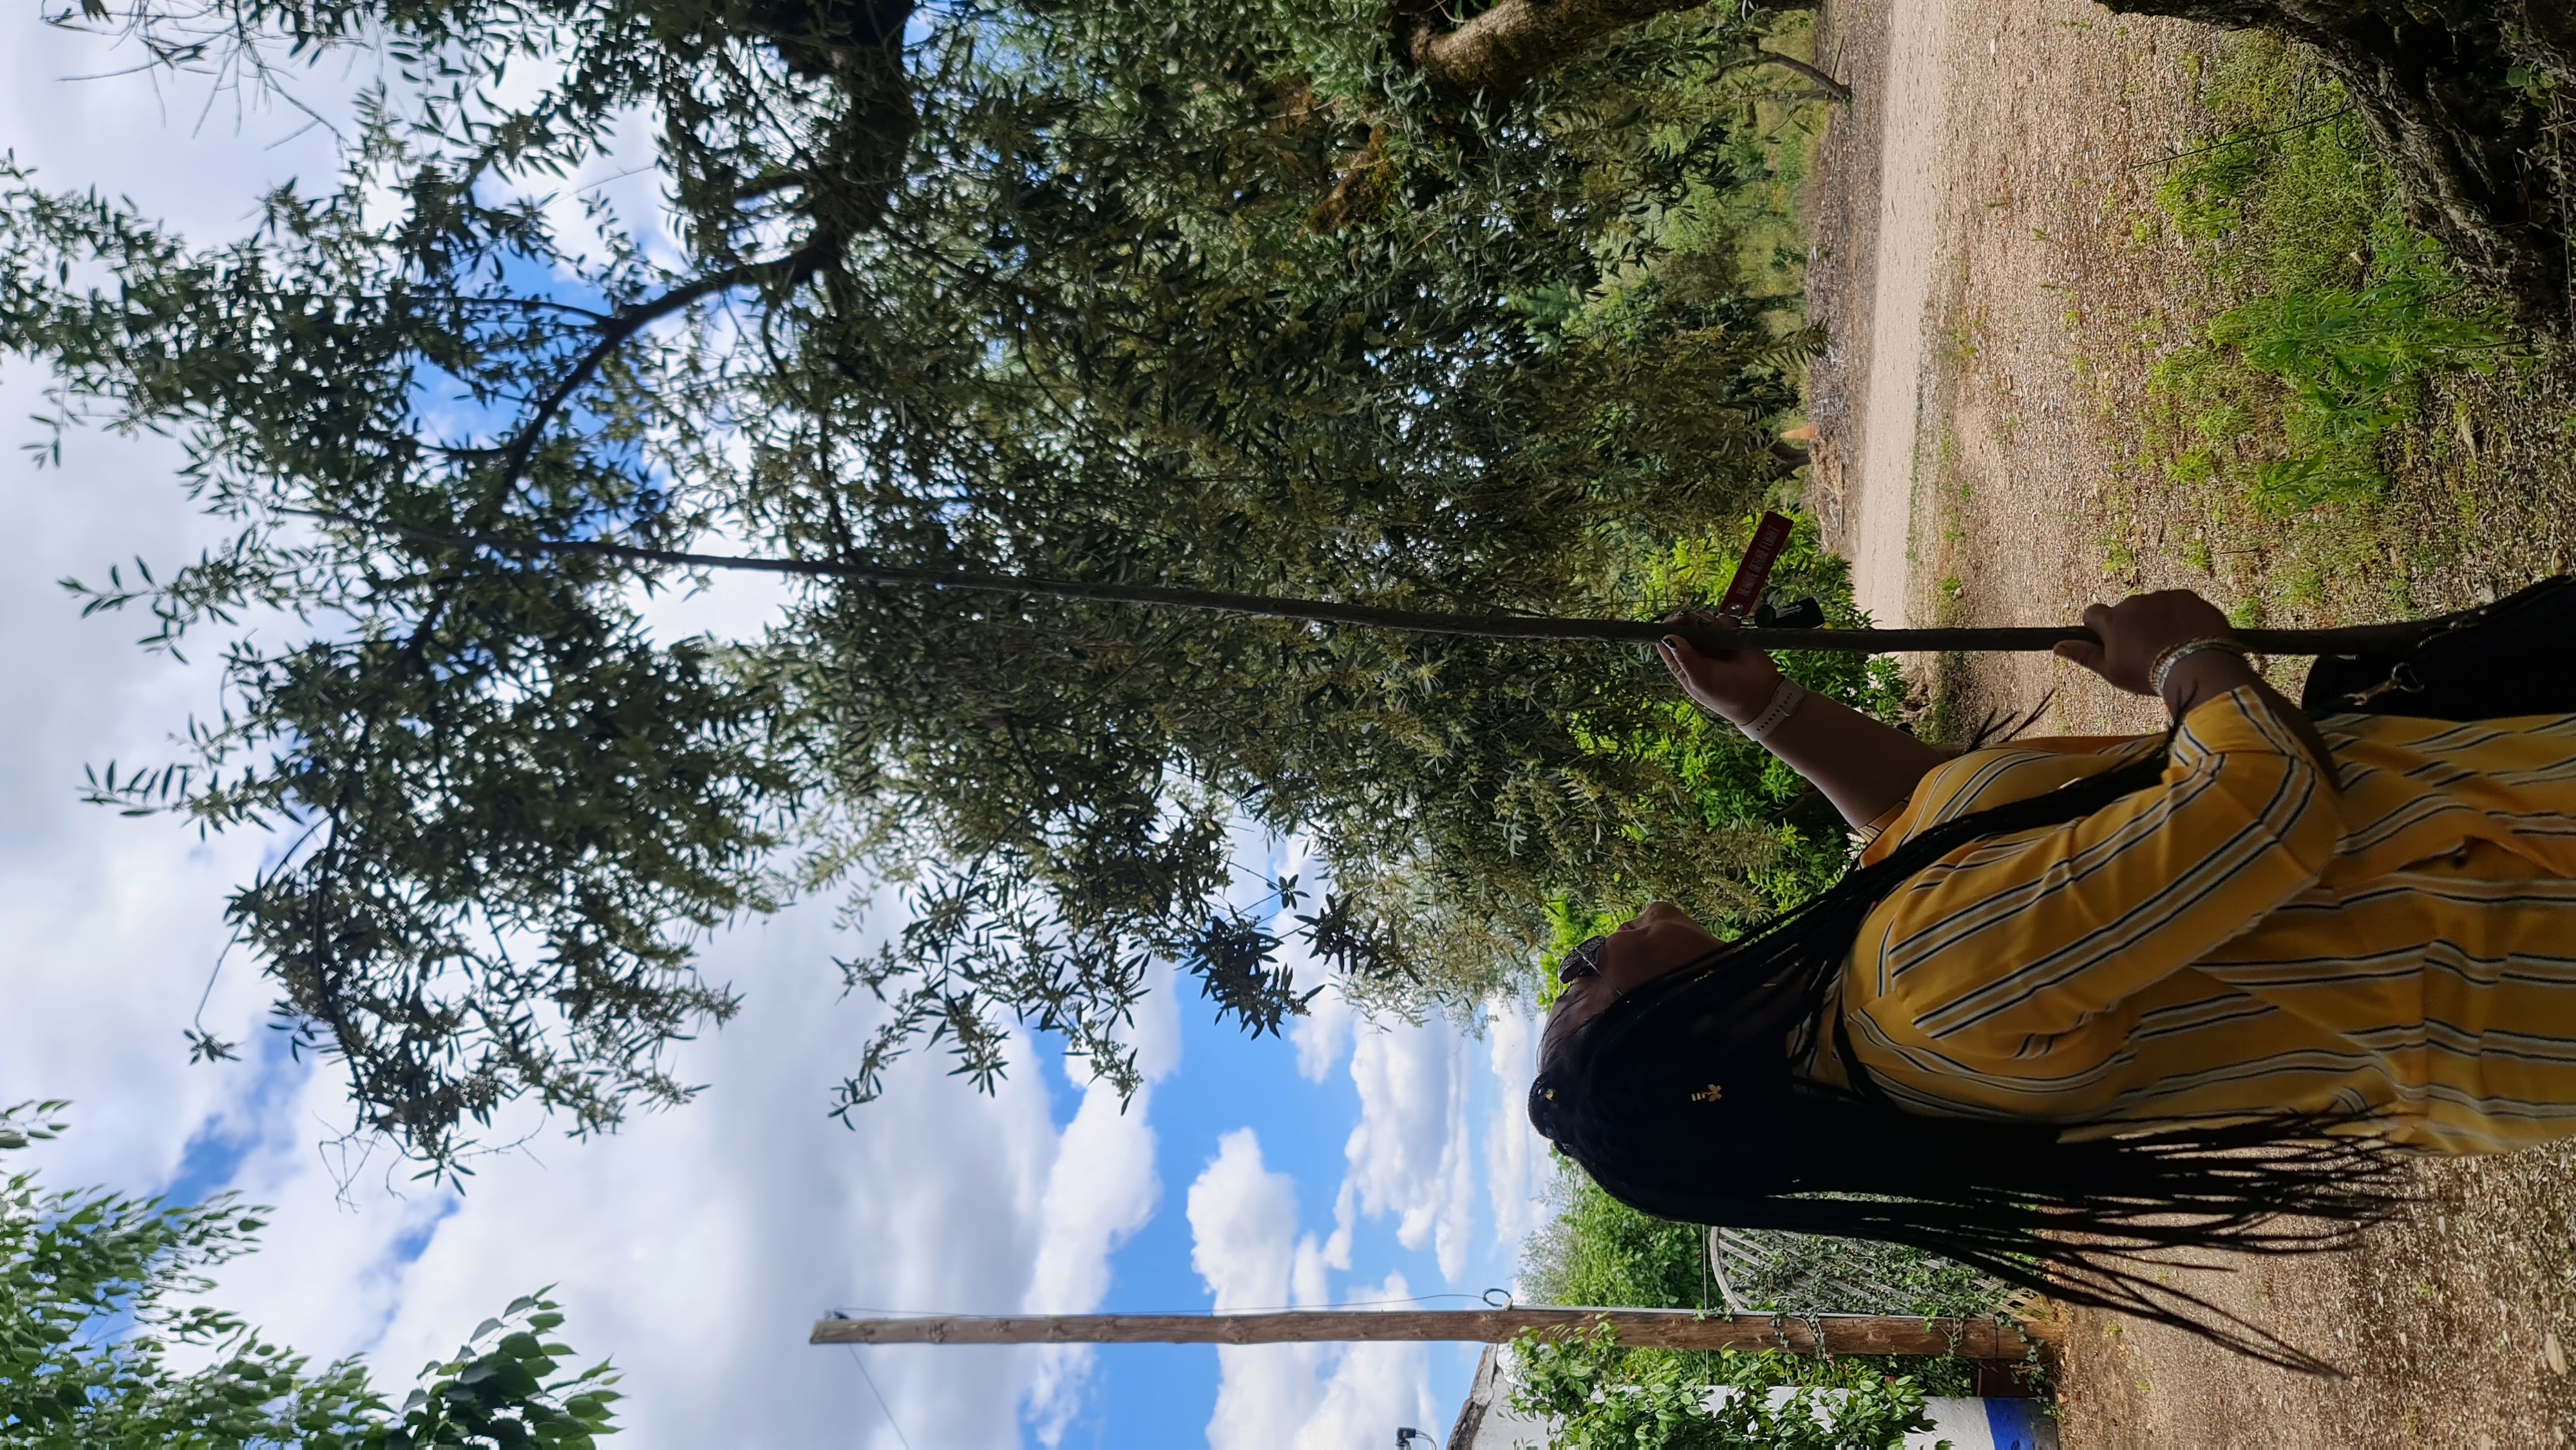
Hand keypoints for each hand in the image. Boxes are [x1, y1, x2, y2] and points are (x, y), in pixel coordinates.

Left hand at [1658, 611, 1783, 723]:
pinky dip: (1726, 624)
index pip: (1665, 641)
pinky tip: (1732, 637)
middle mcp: (1695, 650)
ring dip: (1710, 623)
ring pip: (1703, 619)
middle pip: (1683, 625)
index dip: (1668, 627)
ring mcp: (1712, 642)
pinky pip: (1724, 620)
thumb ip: (1684, 659)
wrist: (1761, 695)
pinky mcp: (1730, 635)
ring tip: (1721, 638)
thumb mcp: (1701, 680)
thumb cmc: (1727, 694)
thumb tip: (1668, 638)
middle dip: (1690, 621)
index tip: (1677, 620)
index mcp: (1681, 664)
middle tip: (1701, 626)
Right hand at [2052, 590, 2236, 695]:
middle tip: (2147, 650)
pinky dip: (2182, 617)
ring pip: (2155, 606)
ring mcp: (2163, 597)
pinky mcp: (2188, 597)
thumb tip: (2057, 646)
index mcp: (2112, 620)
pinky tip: (2190, 636)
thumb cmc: (2148, 674)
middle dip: (2133, 624)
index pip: (2092, 613)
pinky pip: (2180, 604)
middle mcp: (2134, 603)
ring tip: (2172, 645)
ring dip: (2159, 620)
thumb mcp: (2112, 671)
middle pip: (2127, 610)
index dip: (2098, 627)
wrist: (2197, 665)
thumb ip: (2085, 655)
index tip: (2109, 641)